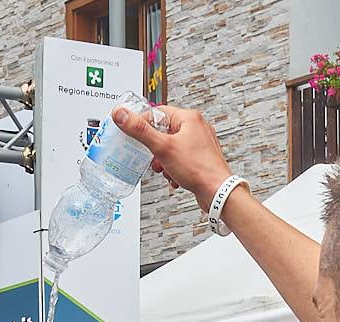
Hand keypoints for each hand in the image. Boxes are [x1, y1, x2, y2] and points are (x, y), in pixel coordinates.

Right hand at [113, 104, 233, 213]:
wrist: (217, 191)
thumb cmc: (198, 168)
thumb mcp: (162, 147)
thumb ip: (140, 130)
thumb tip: (121, 114)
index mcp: (188, 118)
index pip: (158, 112)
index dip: (143, 124)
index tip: (133, 133)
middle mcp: (196, 127)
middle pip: (164, 132)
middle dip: (155, 149)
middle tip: (153, 158)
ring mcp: (200, 143)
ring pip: (172, 147)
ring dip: (164, 161)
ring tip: (165, 169)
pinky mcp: (201, 157)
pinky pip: (181, 159)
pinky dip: (174, 168)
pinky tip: (175, 177)